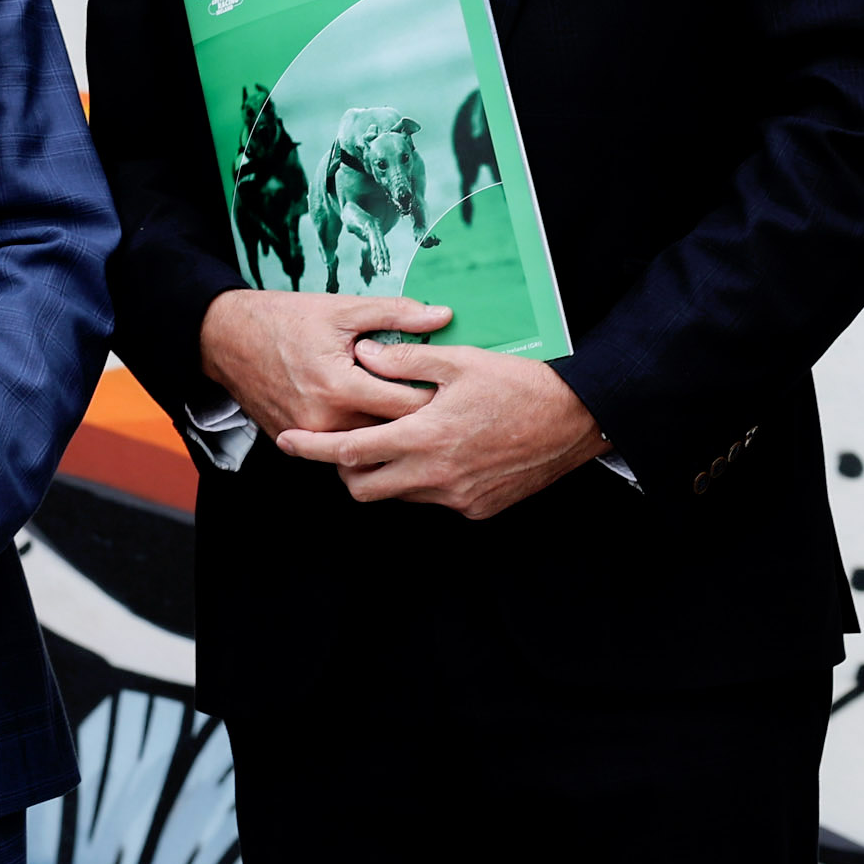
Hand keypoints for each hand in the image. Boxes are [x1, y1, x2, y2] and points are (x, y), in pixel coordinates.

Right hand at [198, 288, 449, 440]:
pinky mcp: (296, 443)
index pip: (407, 406)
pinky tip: (377, 420)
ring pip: (367, 444)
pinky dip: (361, 434)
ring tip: (417, 417)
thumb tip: (443, 315)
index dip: (438, 398)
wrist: (225, 338)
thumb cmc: (284, 318)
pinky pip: (340, 447)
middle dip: (420, 420)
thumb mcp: (342, 308)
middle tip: (447, 406)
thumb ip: (395, 314)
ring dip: (390, 431)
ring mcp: (308, 437)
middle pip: (391, 433)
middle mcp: (324, 421)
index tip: (455, 389)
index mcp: (339, 387)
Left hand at [274, 340, 608, 519]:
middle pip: (364, 488)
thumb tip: (362, 354)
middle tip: (350, 440)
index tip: (287, 441)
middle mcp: (436, 476)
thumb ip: (405, 360)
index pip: (350, 451)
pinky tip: (444, 449)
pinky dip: (425, 479)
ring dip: (389, 472)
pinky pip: (434, 499)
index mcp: (424, 437)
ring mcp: (457, 499)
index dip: (312, 448)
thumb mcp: (460, 360)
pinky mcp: (478, 510)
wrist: (577, 421)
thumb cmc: (520, 384)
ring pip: (399, 494)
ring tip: (404, 436)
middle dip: (346, 469)